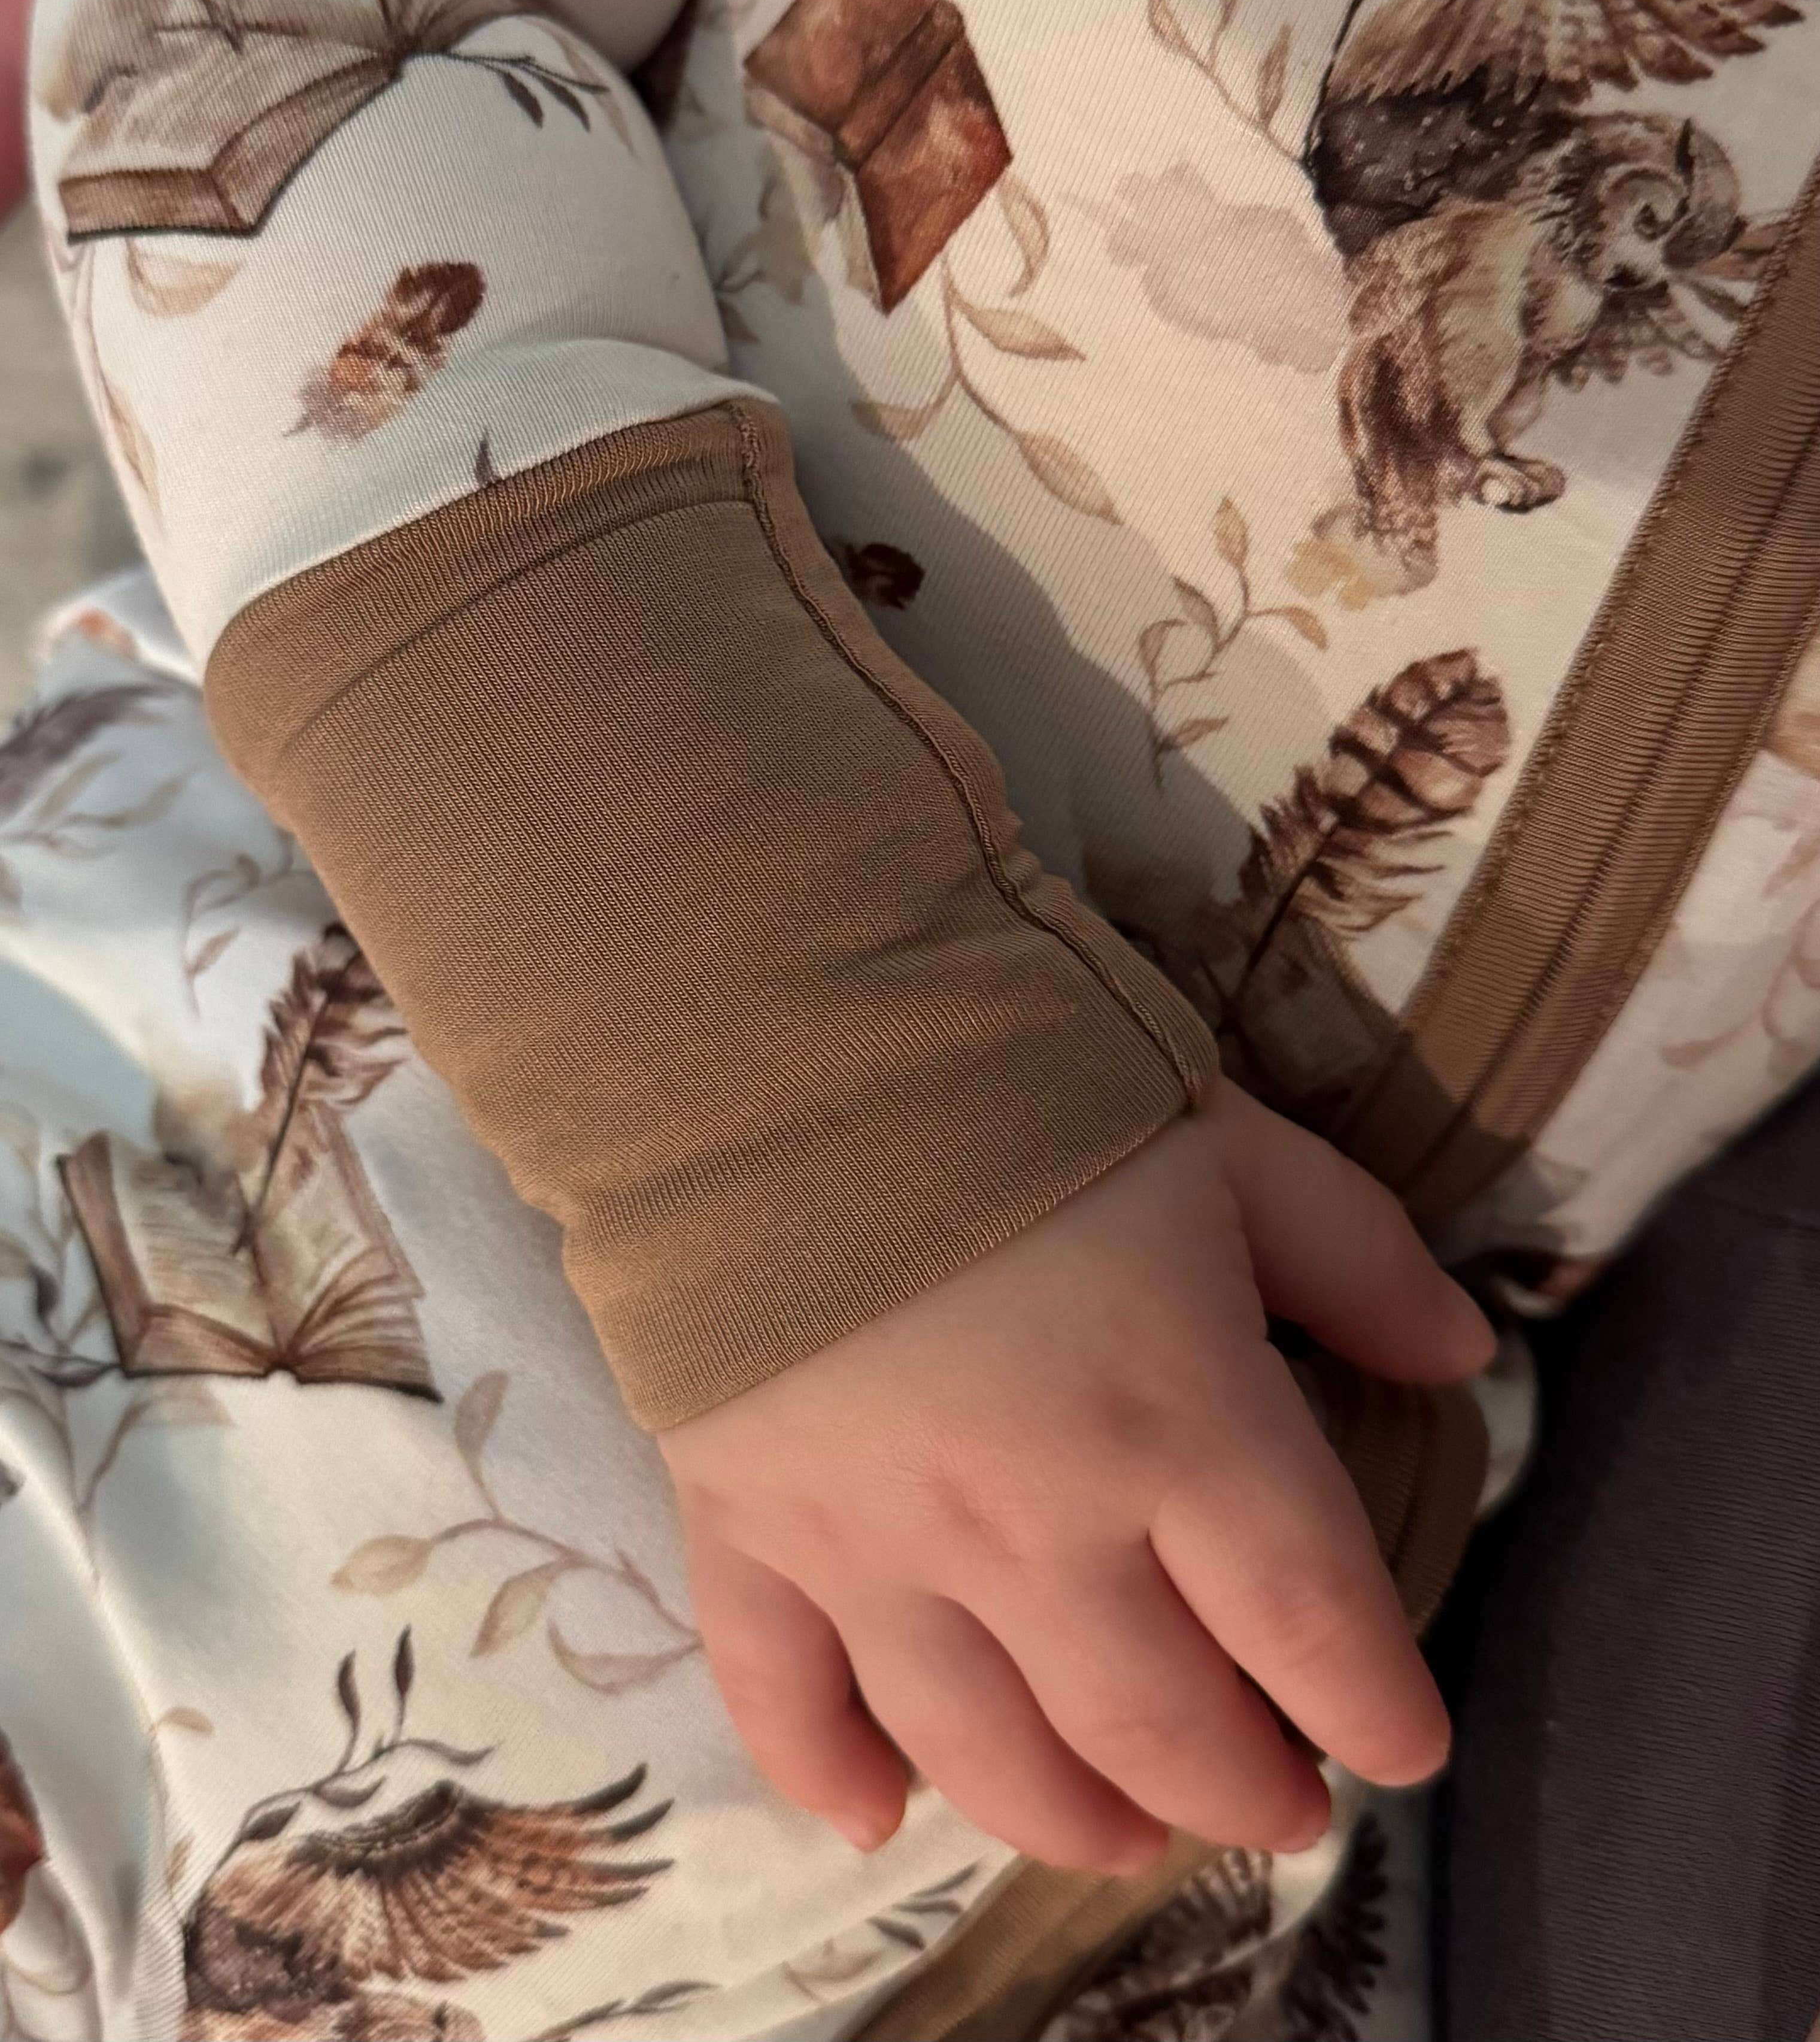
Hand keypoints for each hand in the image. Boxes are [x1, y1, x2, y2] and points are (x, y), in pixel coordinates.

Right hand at [661, 1081, 1493, 1872]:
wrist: (775, 1031)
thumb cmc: (1019, 1071)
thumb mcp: (1225, 1139)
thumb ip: (1354, 1255)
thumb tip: (1461, 1357)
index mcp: (1177, 1421)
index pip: (1310, 1624)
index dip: (1373, 1707)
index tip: (1402, 1746)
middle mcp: (1035, 1525)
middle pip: (1156, 1726)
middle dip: (1235, 1791)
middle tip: (1279, 1808)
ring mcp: (877, 1544)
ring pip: (986, 1752)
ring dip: (1069, 1818)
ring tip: (1121, 1833)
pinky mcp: (746, 1524)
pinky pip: (782, 1695)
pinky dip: (826, 1773)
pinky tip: (872, 1818)